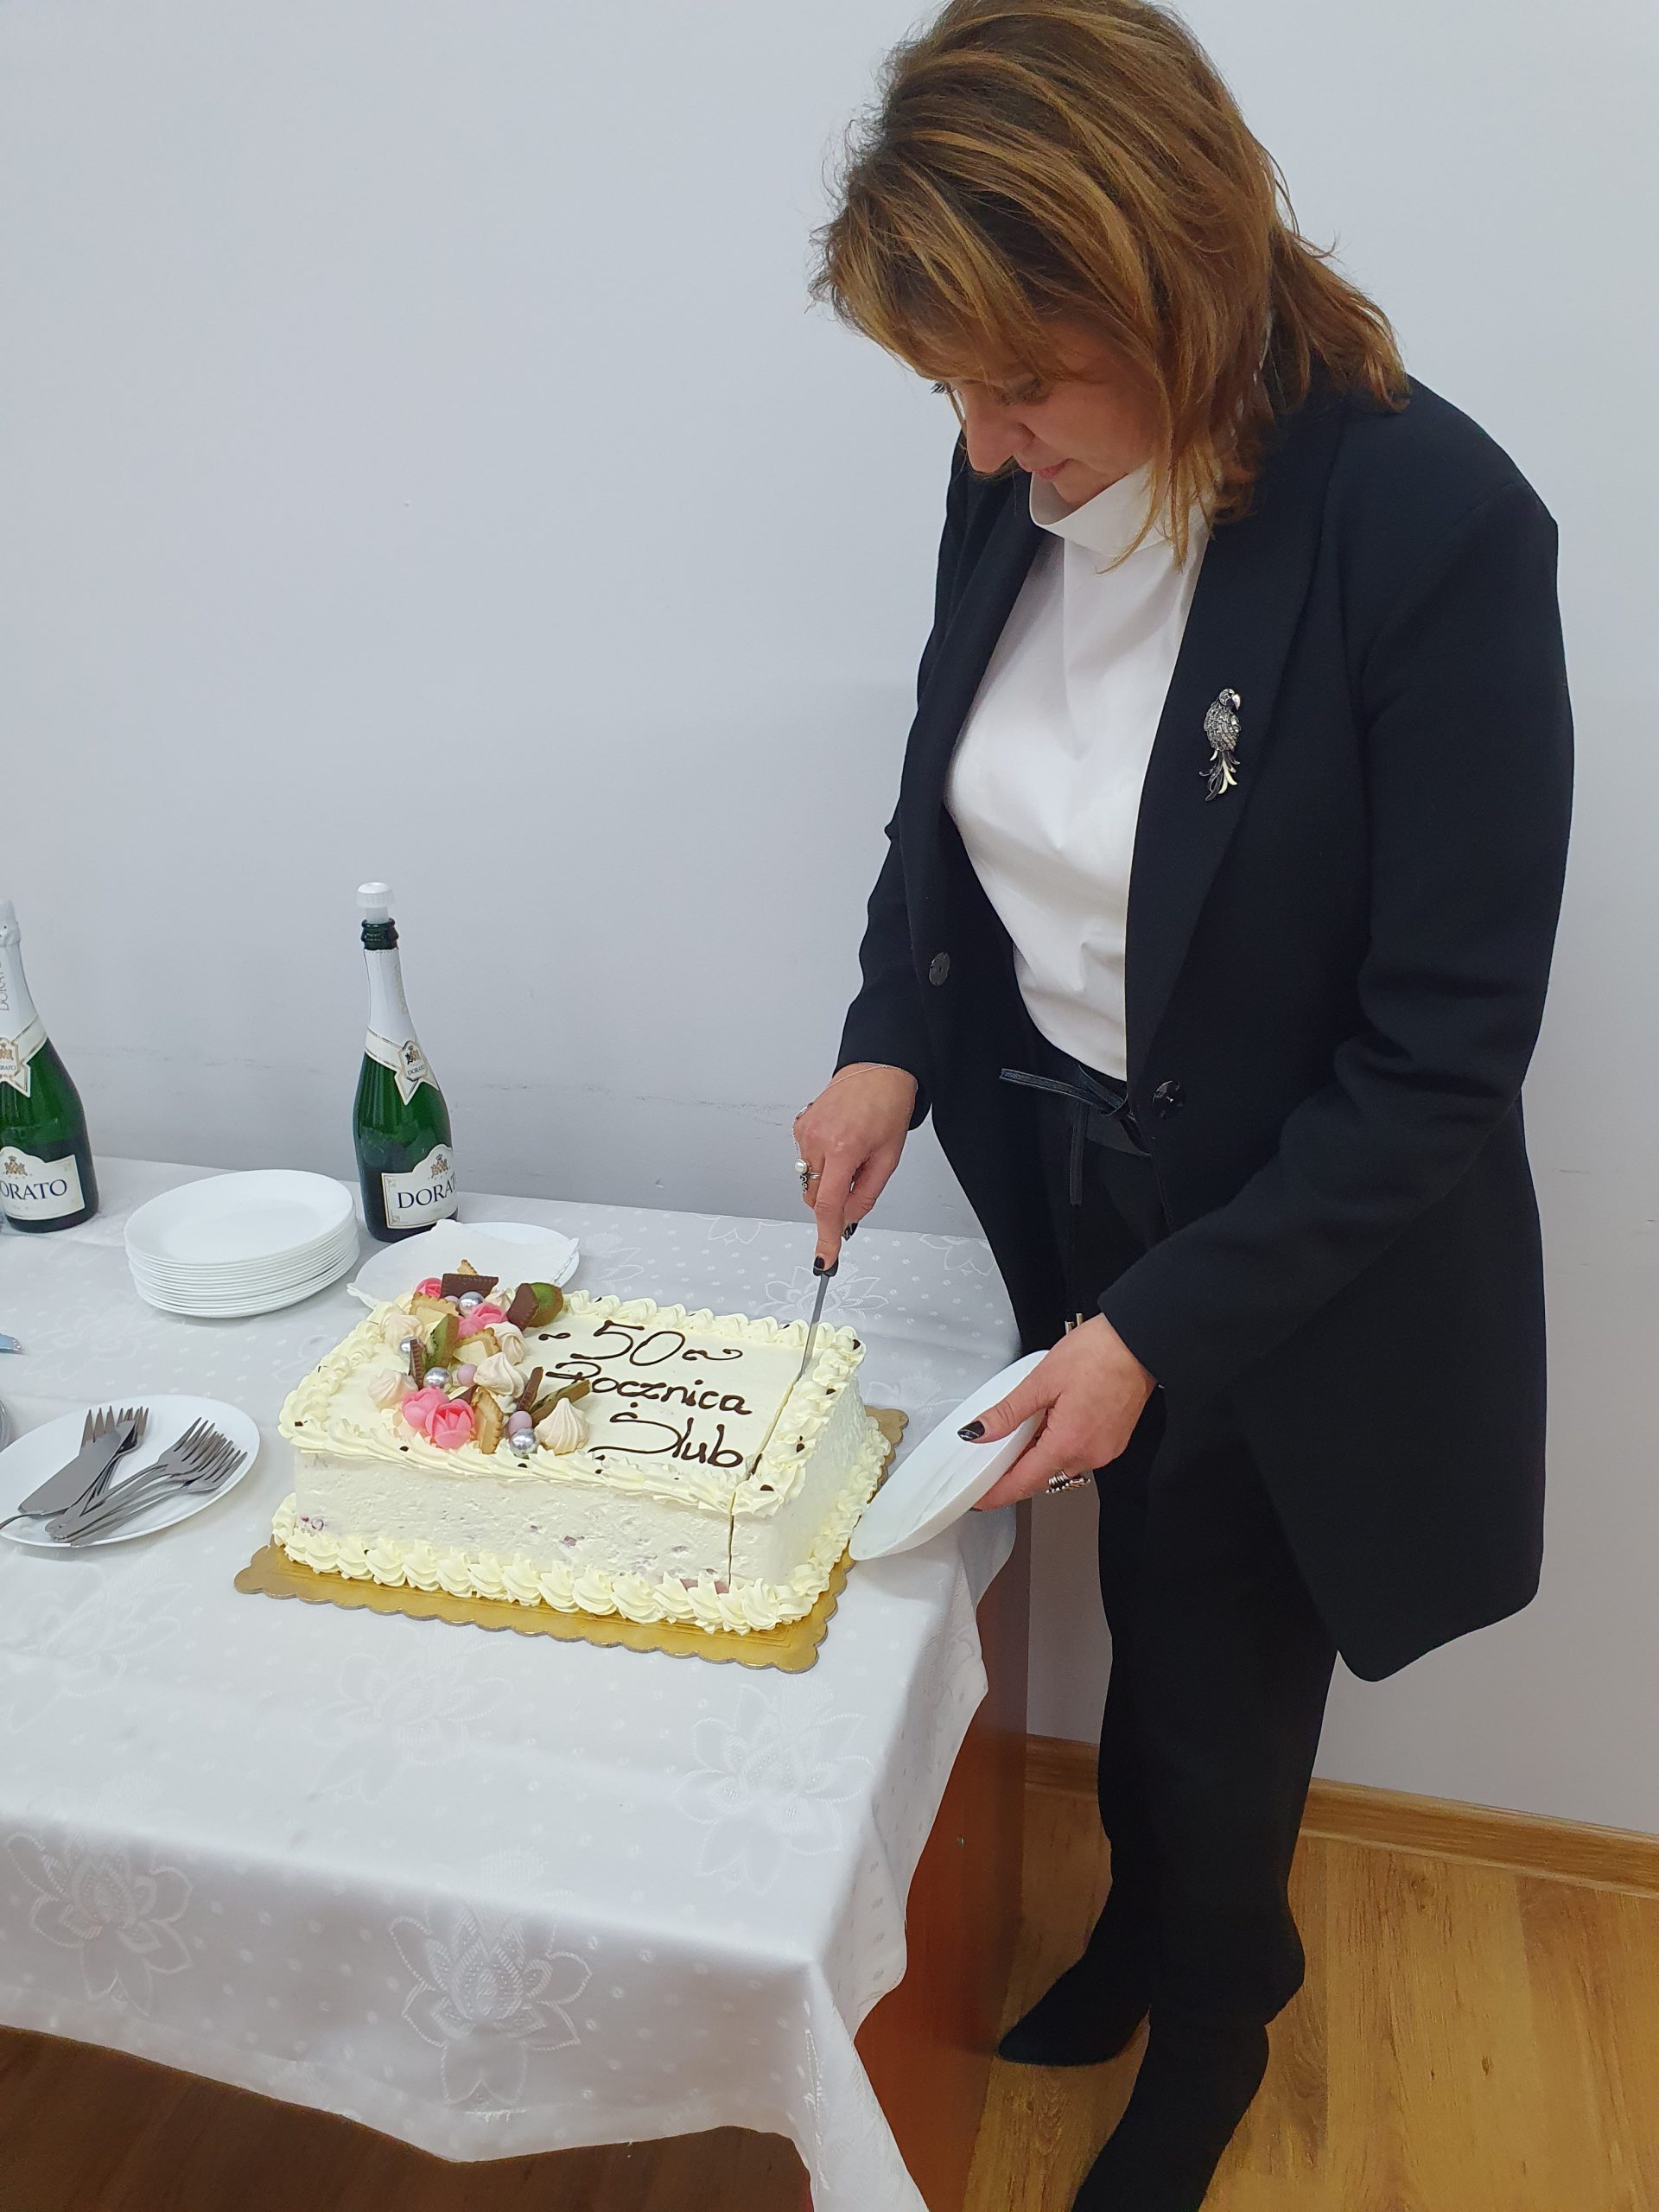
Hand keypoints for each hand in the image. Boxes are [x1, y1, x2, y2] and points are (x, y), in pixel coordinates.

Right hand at [792, 1063, 917, 1268]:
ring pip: (810, 1180)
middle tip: (859, 1177)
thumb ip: (866, 1194)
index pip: (828, 1206)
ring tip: (851, 1152)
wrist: (878, 1071)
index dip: (826, 1236)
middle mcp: (818, 1140)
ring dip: (829, 1178)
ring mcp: (805, 1132)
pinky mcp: (800, 1126)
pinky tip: (839, 1141)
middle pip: (816, 1197)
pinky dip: (822, 1161)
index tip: (824, 1259)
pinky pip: (807, 1160)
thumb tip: (849, 1219)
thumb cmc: (888, 1107)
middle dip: (835, 1199)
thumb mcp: (889, 1157)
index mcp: (844, 1149)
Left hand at [965, 1315, 1155, 1508]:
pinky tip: (1050, 1420)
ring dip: (1038, 1452)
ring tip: (1024, 1425)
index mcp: (1069, 1444)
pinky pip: (1077, 1452)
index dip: (998, 1493)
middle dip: (1016, 1468)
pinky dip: (1058, 1443)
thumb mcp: (1042, 1380)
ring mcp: (1104, 1450)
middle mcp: (1089, 1455)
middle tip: (993, 1453)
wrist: (1139, 1343)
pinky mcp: (1113, 1441)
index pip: (1023, 1482)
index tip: (981, 1498)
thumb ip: (1008, 1411)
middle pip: (1041, 1475)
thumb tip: (980, 1431)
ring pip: (1060, 1463)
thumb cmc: (1100, 1354)